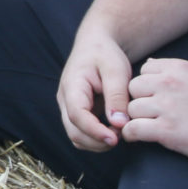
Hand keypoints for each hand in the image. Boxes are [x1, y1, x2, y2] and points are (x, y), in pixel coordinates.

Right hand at [58, 26, 136, 151]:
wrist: (96, 45)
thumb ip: (117, 96)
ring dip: (97, 143)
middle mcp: (65, 99)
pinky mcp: (77, 113)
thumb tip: (119, 124)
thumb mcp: (115, 70)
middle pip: (74, 131)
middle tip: (123, 135)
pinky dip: (97, 139)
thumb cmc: (105, 54)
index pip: (76, 115)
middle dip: (97, 141)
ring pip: (77, 137)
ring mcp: (69, 108)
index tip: (115, 139)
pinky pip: (83, 134)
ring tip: (119, 132)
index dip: (94, 131)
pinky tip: (113, 130)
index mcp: (72, 85)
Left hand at [120, 57, 187, 163]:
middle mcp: (170, 84)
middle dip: (140, 100)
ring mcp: (167, 107)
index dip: (148, 85)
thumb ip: (174, 70)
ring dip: (137, 119)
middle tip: (151, 113)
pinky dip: (132, 134)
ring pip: (132, 108)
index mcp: (179, 68)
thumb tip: (149, 63)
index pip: (144, 70)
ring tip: (148, 126)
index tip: (156, 97)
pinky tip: (138, 137)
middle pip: (134, 87)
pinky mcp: (167, 131)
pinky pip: (133, 128)